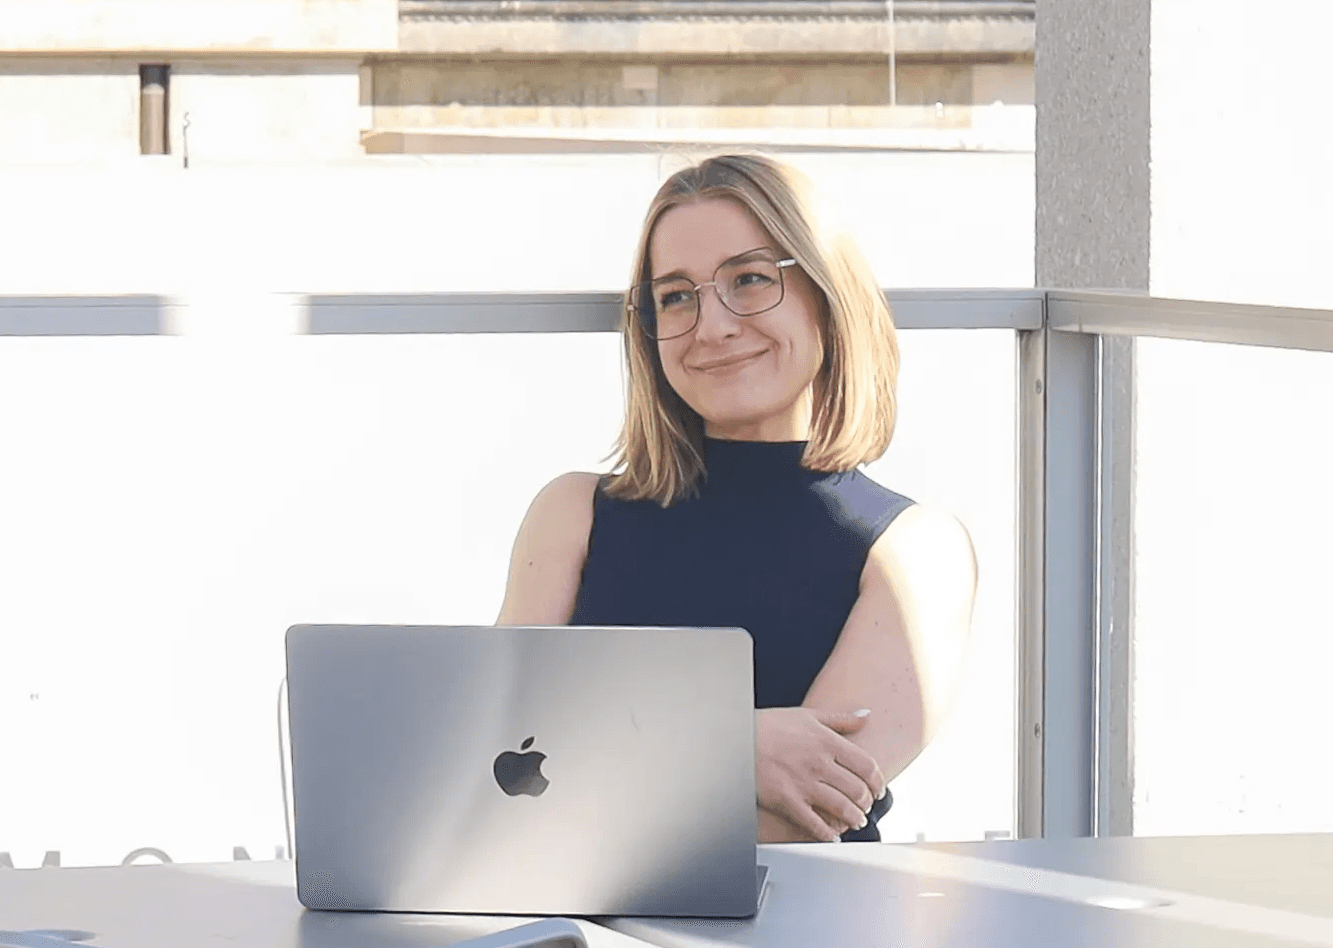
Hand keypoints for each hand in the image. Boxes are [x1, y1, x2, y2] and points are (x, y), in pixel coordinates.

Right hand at [755, 707, 887, 842]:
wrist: (737, 737)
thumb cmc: (770, 725)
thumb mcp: (807, 715)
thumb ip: (840, 718)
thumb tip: (866, 715)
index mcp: (826, 741)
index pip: (866, 765)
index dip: (878, 781)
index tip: (878, 789)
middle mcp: (819, 763)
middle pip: (857, 790)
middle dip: (867, 802)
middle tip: (866, 807)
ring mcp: (803, 784)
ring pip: (842, 808)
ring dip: (854, 819)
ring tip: (856, 822)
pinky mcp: (787, 801)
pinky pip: (814, 824)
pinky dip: (828, 834)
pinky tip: (833, 836)